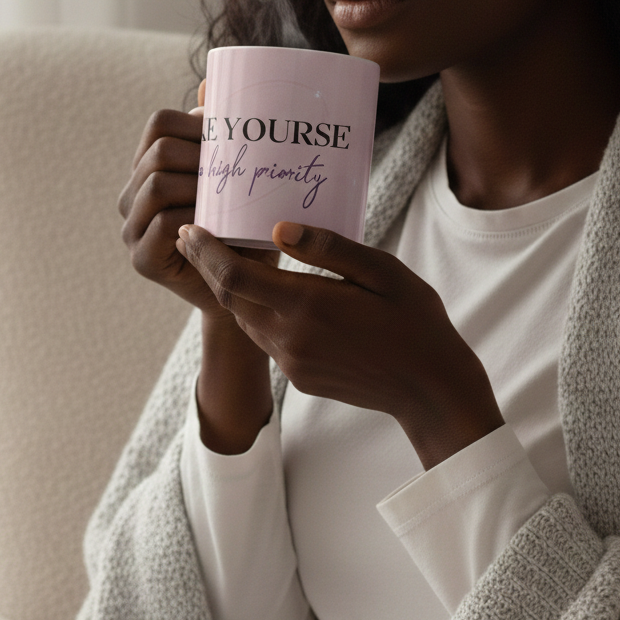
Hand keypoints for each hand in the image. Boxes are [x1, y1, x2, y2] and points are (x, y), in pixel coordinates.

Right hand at [118, 80, 280, 320]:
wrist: (249, 293)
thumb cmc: (249, 230)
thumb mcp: (242, 181)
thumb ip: (224, 138)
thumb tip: (210, 84)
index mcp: (150, 167)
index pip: (158, 124)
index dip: (194, 123)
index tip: (231, 137)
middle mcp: (133, 194)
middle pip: (158, 151)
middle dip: (201, 155)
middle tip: (238, 170)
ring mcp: (132, 227)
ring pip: (157, 183)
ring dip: (200, 186)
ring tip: (232, 196)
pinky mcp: (142, 259)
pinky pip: (165, 223)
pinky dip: (196, 219)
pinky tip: (222, 225)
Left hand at [176, 221, 505, 469]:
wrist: (431, 391)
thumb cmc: (415, 322)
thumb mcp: (382, 271)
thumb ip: (329, 248)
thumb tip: (279, 229)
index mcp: (307, 306)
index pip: (235, 277)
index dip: (206, 252)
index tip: (188, 229)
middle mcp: (289, 339)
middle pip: (231, 298)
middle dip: (208, 266)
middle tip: (192, 236)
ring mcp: (292, 363)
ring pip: (246, 319)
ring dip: (231, 290)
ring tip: (223, 258)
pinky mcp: (299, 378)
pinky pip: (266, 339)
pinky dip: (257, 312)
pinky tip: (266, 295)